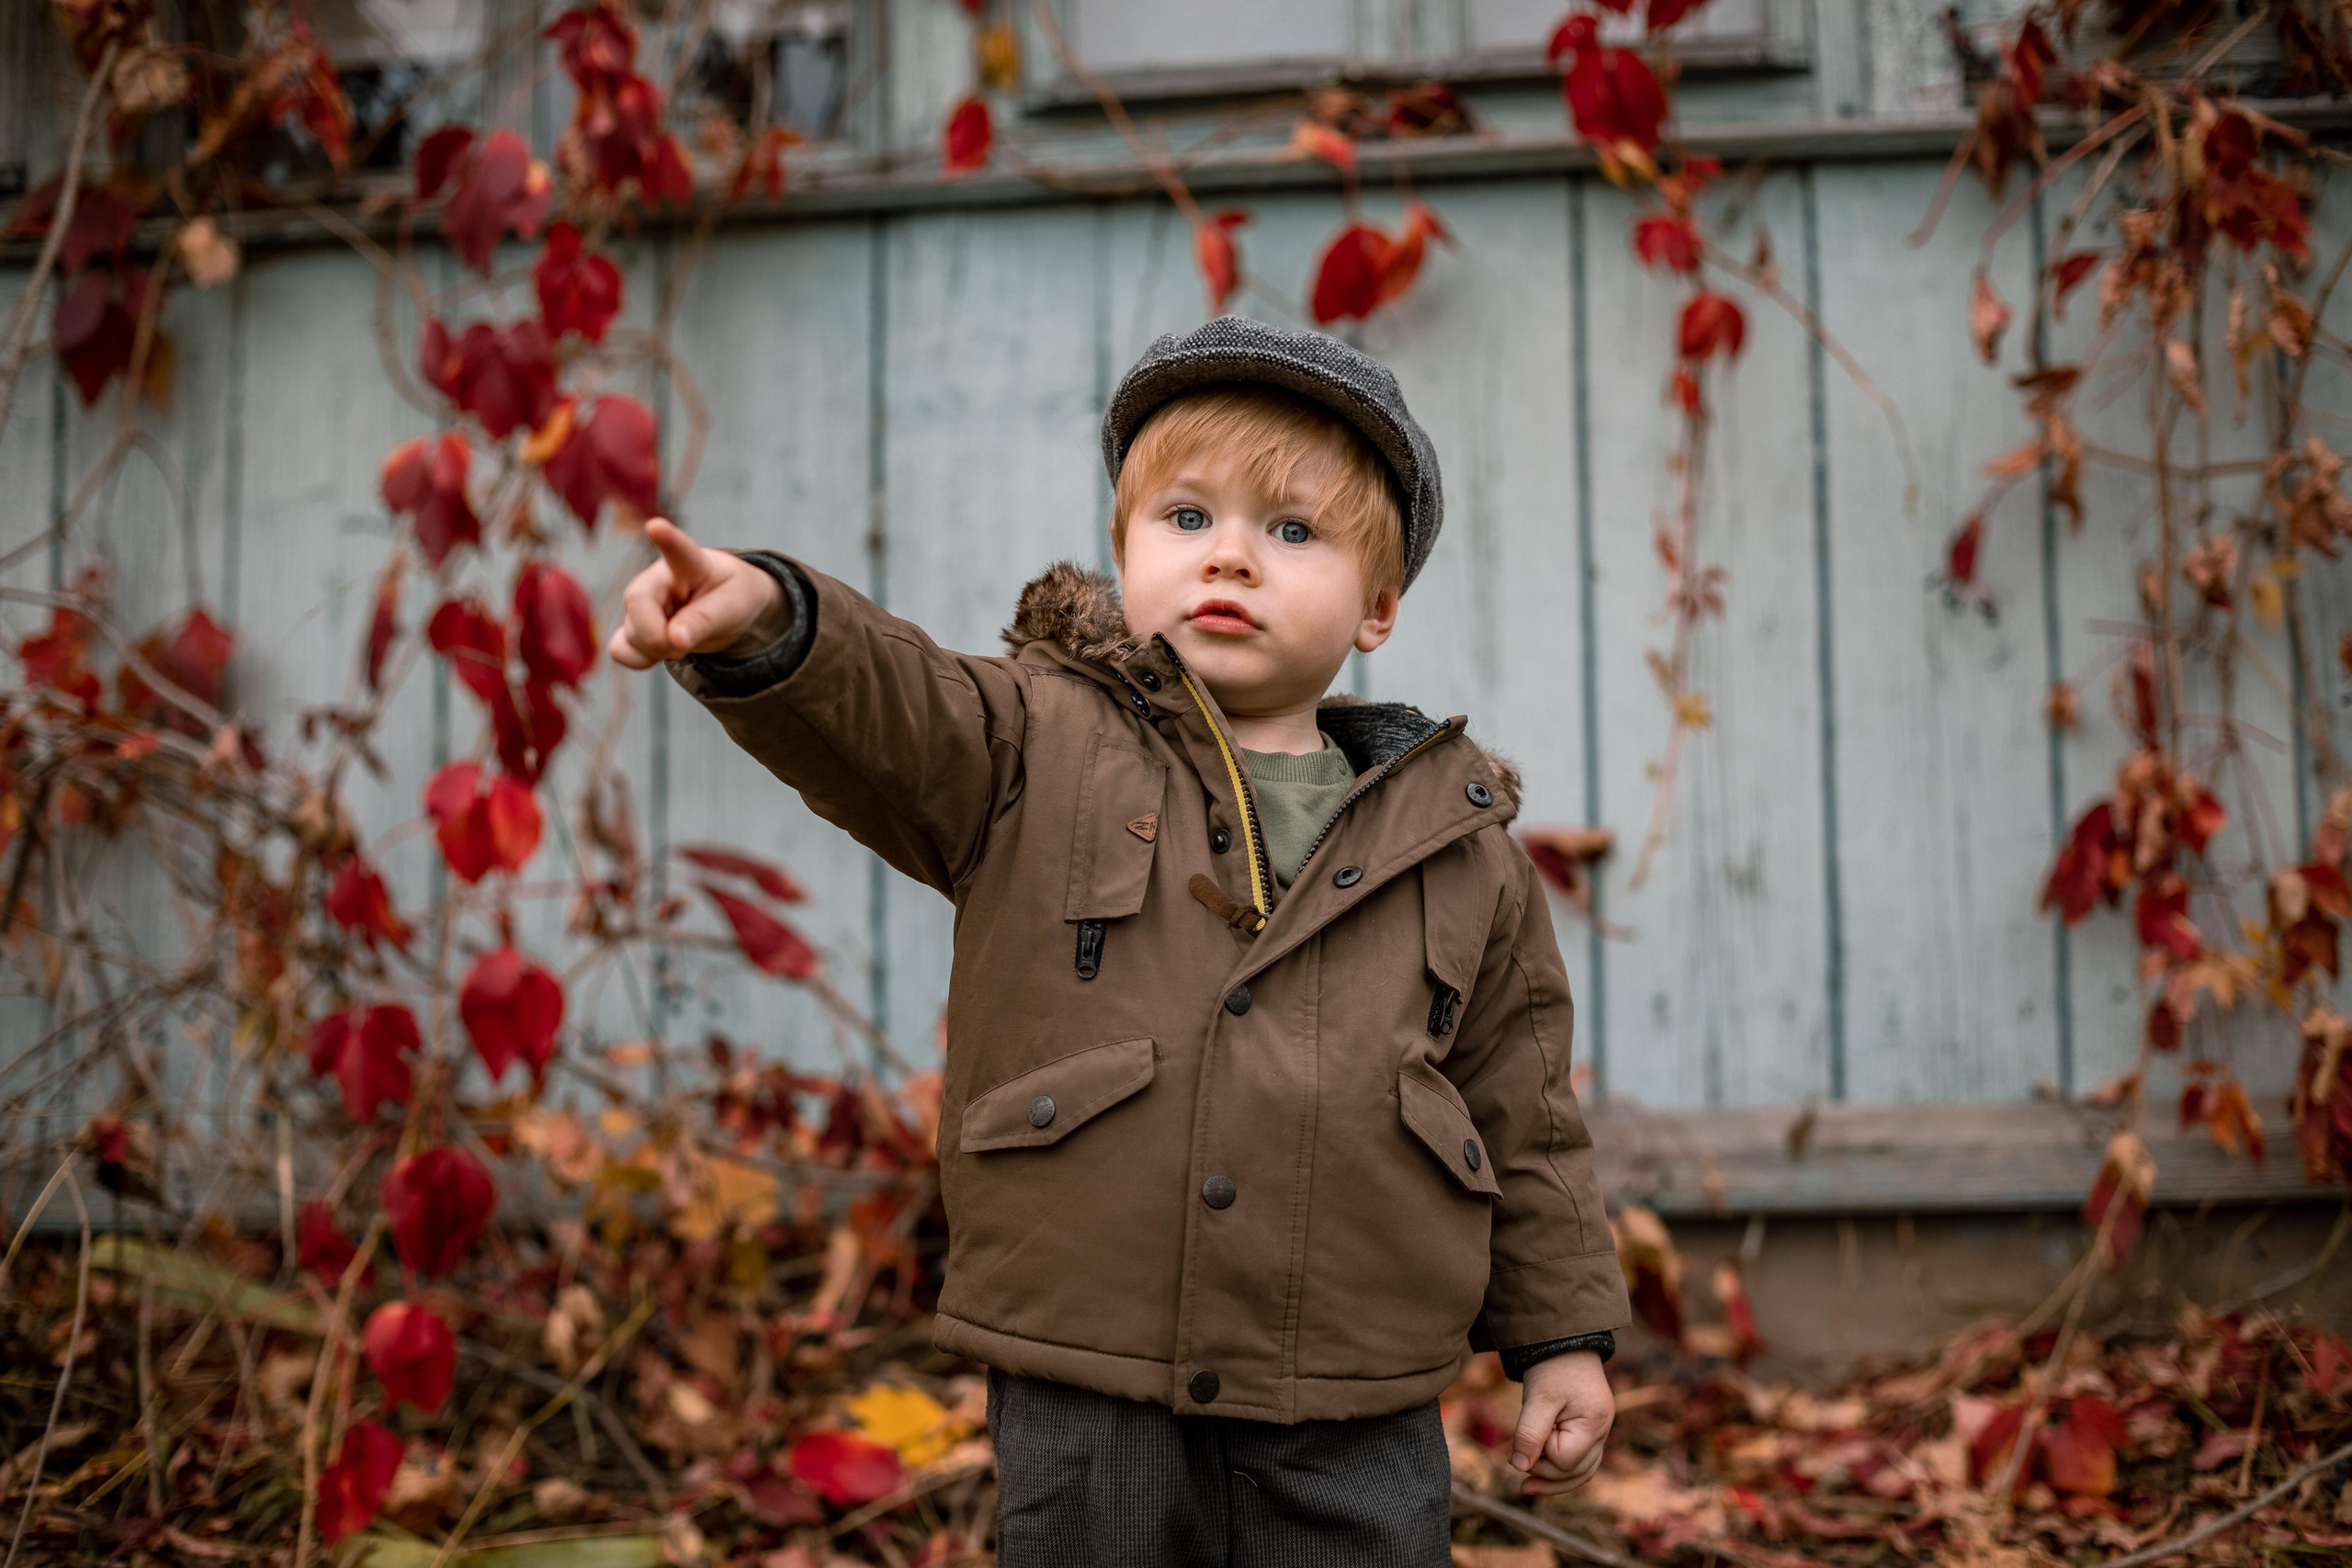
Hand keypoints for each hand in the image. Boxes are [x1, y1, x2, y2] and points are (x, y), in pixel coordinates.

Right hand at [608, 518, 788, 669]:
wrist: (728, 607)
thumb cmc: (732, 596)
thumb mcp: (733, 607)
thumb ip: (705, 620)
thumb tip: (674, 639)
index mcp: (689, 563)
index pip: (677, 549)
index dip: (667, 538)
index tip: (656, 526)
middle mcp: (656, 579)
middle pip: (637, 604)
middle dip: (658, 637)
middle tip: (686, 646)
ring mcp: (641, 603)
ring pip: (629, 635)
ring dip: (655, 651)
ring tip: (683, 644)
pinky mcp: (634, 626)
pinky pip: (621, 650)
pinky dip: (640, 660)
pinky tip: (661, 653)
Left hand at [1508, 1349, 1612, 1495]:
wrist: (1565, 1343)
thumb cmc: (1553, 1368)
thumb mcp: (1538, 1398)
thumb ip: (1529, 1433)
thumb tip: (1520, 1467)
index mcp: (1594, 1423)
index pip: (1565, 1460)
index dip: (1542, 1455)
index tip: (1526, 1436)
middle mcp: (1602, 1432)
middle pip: (1576, 1472)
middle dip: (1545, 1472)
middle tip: (1516, 1463)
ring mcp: (1599, 1433)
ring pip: (1581, 1472)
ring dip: (1554, 1480)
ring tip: (1526, 1488)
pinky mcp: (1589, 1431)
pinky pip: (1581, 1461)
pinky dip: (1562, 1471)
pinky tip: (1541, 1475)